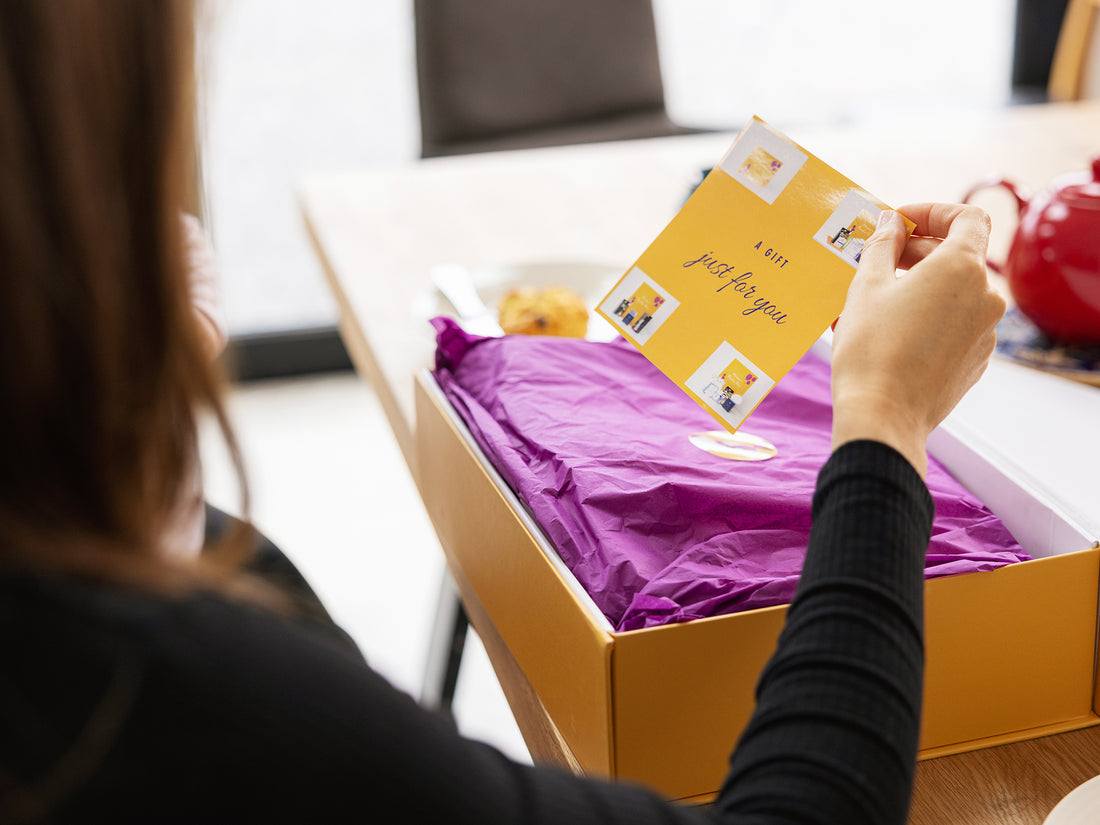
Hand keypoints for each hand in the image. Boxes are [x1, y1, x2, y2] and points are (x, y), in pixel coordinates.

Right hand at [830, 203, 1005, 477]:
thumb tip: (889, 223)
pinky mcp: (976, 359)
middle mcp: (985, 296)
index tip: (899, 223)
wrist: (883, 416)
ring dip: (920, 286)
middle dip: (918, 251)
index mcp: (961, 268)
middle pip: (958, 255)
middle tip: (876, 259)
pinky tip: (891, 331)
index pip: (967, 217)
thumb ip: (881, 246)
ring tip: (875, 300)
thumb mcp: (865, 287)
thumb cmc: (871, 349)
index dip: (933, 212)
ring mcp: (985, 331)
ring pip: (955, 293)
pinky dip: (929, 316)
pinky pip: (955, 324)